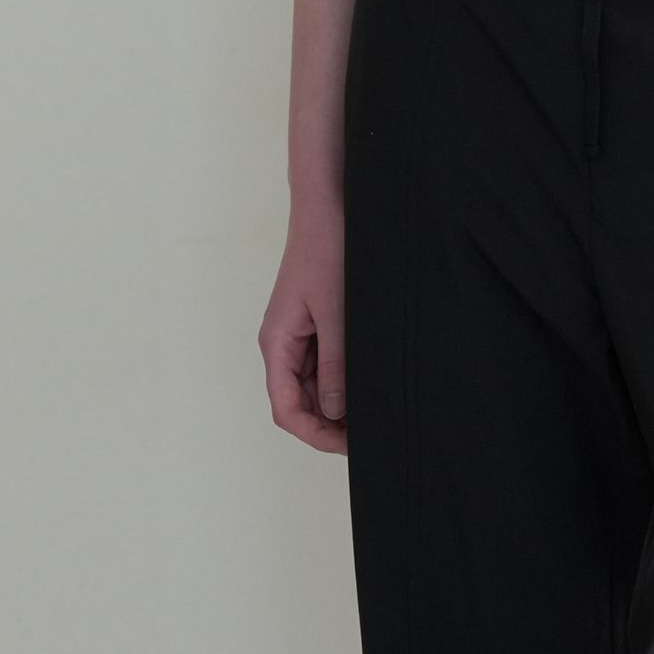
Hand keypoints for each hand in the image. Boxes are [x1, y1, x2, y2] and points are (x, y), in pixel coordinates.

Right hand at [260, 197, 348, 450]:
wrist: (329, 206)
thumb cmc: (327, 251)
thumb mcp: (336, 314)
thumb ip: (335, 364)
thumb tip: (335, 412)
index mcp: (277, 343)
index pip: (286, 409)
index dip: (315, 435)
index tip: (348, 446)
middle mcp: (283, 344)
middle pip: (299, 403)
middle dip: (330, 426)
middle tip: (370, 436)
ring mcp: (299, 336)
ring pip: (315, 388)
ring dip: (339, 406)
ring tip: (375, 415)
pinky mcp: (316, 325)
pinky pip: (326, 366)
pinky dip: (344, 382)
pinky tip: (370, 387)